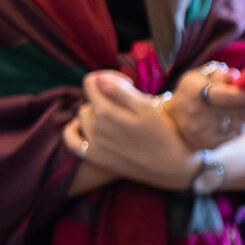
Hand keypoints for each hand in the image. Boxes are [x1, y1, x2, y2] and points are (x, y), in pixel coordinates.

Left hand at [79, 71, 204, 190]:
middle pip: (91, 100)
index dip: (109, 77)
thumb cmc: (165, 134)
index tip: (129, 84)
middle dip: (108, 96)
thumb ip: (121, 90)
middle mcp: (94, 128)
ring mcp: (93, 144)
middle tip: (131, 104)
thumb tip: (99, 79)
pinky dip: (73, 131)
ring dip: (96, 112)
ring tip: (118, 117)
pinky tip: (82, 127)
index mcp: (106, 112)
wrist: (173, 168)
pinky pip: (71, 140)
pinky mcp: (96, 158)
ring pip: (83, 117)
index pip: (92, 82)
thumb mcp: (148, 108)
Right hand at [164, 62, 244, 149]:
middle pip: (242, 112)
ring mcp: (205, 133)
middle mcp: (200, 116)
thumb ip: (217, 73)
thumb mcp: (197, 77)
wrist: (169, 121)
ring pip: (243, 124)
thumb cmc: (189, 92)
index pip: (231, 97)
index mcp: (196, 94)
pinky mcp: (210, 145)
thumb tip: (237, 76)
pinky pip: (236, 134)